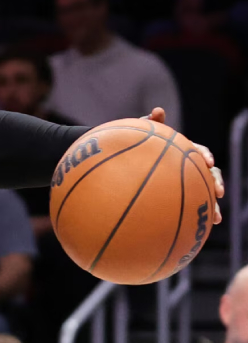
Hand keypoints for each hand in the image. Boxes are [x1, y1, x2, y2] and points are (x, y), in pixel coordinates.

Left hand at [144, 108, 224, 223]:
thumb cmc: (134, 146)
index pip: (199, 151)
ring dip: (213, 206)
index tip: (206, 161)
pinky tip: (194, 232)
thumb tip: (158, 110)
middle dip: (216, 183)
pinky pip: (189, 208)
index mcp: (183, 151)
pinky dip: (194, 218)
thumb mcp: (141, 134)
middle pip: (209, 175)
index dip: (205, 155)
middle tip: (217, 192)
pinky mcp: (179, 197)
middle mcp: (188, 167)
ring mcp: (185, 183)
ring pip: (204, 194)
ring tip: (217, 219)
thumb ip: (150, 123)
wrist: (124, 163)